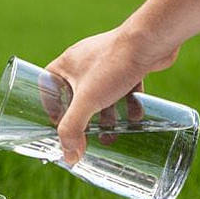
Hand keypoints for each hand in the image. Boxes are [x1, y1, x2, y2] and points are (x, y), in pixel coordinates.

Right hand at [46, 26, 178, 164]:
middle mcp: (84, 61)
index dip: (50, 106)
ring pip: (102, 94)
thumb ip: (73, 130)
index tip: (59, 124)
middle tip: (89, 137)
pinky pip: (123, 88)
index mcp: (66, 65)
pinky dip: (127, 104)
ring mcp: (107, 62)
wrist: (151, 40)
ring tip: (114, 134)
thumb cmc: (114, 65)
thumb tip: (69, 158)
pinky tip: (135, 117)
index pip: (48, 86)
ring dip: (107, 116)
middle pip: (76, 96)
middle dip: (85, 119)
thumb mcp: (87, 102)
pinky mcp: (129, 63)